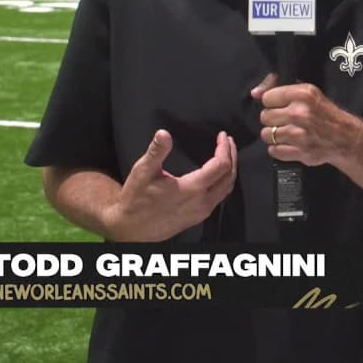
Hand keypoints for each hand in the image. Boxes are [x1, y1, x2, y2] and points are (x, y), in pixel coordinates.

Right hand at [104, 129, 236, 241]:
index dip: (224, 148)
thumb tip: (163, 133)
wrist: (130, 228)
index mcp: (192, 188)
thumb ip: (156, 152)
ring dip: (230, 169)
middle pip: (229, 176)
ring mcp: (202, 212)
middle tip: (228, 141)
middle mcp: (202, 202)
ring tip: (226, 154)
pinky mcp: (198, 217)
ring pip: (227, 188)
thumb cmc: (135, 199)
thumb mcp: (143, 172)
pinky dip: (224, 182)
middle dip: (231, 156)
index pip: (221, 165)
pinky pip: (220, 197)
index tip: (222, 135)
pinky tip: (218, 174)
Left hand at [252, 73, 357, 166]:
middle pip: (264, 117)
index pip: (267, 98)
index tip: (281, 106)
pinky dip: (279, 149)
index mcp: (303, 94)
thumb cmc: (324, 112)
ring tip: (286, 133)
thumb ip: (278, 87)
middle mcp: (300, 113)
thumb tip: (254, 93)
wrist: (345, 138)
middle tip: (284, 121)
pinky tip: (289, 144)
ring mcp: (300, 134)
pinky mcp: (300, 152)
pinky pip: (273, 150)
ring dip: (274, 135)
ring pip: (266, 135)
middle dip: (272, 119)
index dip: (272, 103)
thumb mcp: (307, 92)